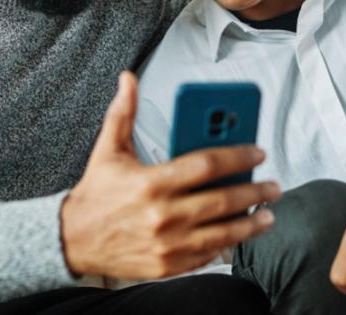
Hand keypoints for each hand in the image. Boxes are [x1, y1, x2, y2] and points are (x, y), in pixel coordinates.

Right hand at [61, 71, 280, 279]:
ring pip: (222, 233)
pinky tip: (241, 234)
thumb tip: (128, 78)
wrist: (72, 240)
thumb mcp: (108, 149)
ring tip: (269, 213)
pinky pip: (207, 255)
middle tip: (273, 186)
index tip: (257, 152)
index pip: (206, 165)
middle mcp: (163, 215)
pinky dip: (227, 245)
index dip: (237, 156)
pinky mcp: (168, 266)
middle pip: (222, 200)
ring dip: (251, 223)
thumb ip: (123, 112)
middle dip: (254, 192)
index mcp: (152, 182)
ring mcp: (167, 244)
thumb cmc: (96, 193)